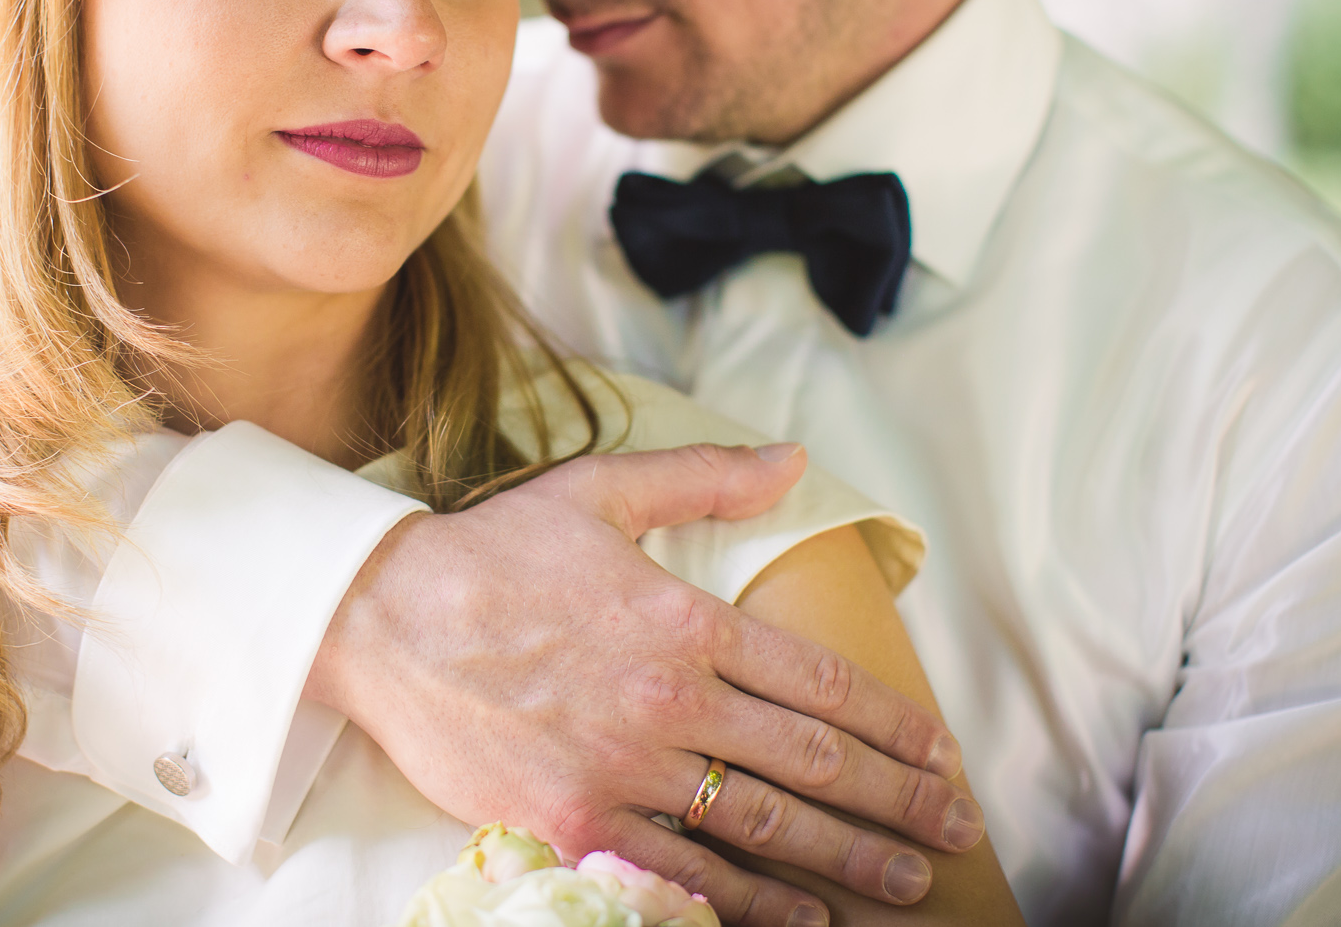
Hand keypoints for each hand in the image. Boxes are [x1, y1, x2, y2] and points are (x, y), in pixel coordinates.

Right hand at [304, 443, 983, 926]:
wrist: (383, 619)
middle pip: (813, 762)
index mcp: (686, 619)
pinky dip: (751, 904)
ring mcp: (624, 767)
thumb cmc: (495, 551)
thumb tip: (793, 458)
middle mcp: (670, 699)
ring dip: (849, 859)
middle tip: (956, 828)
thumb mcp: (603, 489)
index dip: (893, 723)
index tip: (941, 752)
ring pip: (763, 826)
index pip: (820, 681)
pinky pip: (682, 873)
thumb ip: (707, 477)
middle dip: (899, 800)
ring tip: (909, 882)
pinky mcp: (575, 822)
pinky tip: (803, 918)